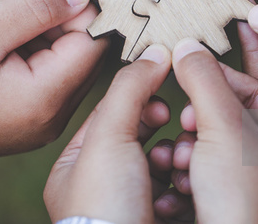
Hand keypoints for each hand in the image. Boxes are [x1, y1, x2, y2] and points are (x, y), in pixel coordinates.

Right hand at [0, 0, 107, 155]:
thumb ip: (35, 7)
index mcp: (47, 98)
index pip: (92, 38)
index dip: (75, 1)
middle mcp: (54, 114)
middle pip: (79, 45)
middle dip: (53, 8)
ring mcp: (42, 116)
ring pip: (60, 53)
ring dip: (37, 21)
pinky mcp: (28, 112)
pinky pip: (42, 68)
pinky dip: (26, 40)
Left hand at [44, 45, 193, 222]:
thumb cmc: (105, 207)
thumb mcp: (109, 137)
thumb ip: (129, 90)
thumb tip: (155, 51)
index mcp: (76, 165)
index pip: (110, 114)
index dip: (137, 98)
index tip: (161, 89)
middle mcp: (99, 187)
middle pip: (139, 140)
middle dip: (161, 130)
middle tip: (174, 123)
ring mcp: (127, 208)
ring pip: (161, 167)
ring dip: (175, 159)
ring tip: (177, 163)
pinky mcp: (154, 222)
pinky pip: (174, 193)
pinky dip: (180, 187)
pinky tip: (180, 189)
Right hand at [171, 39, 257, 223]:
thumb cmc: (244, 201)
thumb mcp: (221, 125)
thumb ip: (204, 78)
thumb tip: (187, 45)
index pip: (257, 88)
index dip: (217, 79)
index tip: (189, 72)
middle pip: (235, 116)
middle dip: (201, 119)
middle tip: (185, 122)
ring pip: (219, 144)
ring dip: (192, 146)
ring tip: (183, 157)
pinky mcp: (241, 204)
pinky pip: (215, 170)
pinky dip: (195, 169)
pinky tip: (184, 178)